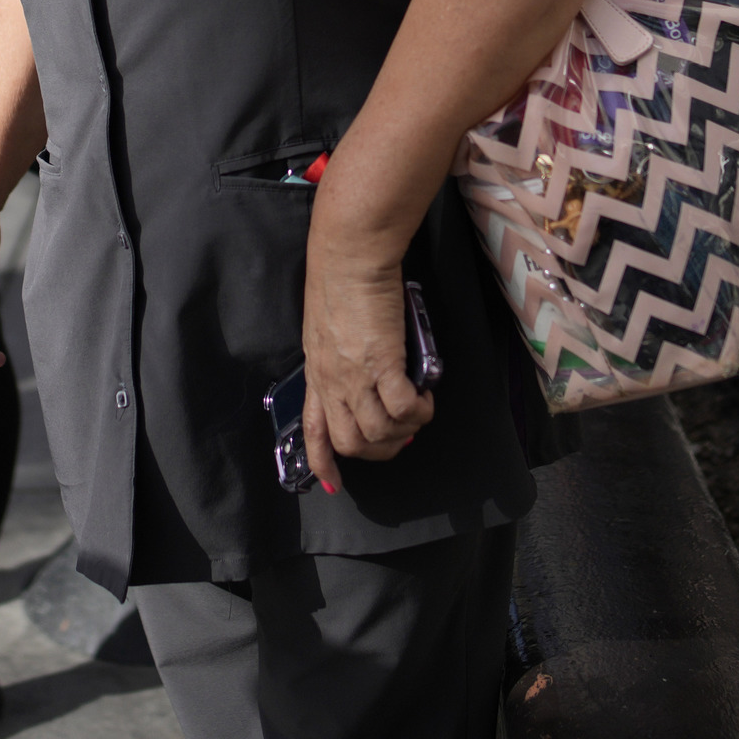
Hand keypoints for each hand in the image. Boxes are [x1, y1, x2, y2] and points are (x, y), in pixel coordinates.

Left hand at [299, 253, 431, 492]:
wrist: (350, 256)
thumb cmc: (340, 280)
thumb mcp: (328, 328)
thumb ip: (342, 355)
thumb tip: (370, 373)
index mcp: (316, 373)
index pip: (312, 431)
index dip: (323, 462)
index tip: (334, 483)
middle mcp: (332, 381)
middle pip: (350, 443)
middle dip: (379, 450)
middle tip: (400, 435)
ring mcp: (355, 376)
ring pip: (379, 432)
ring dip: (404, 430)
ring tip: (418, 410)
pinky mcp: (383, 363)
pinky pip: (403, 408)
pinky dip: (419, 411)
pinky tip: (426, 398)